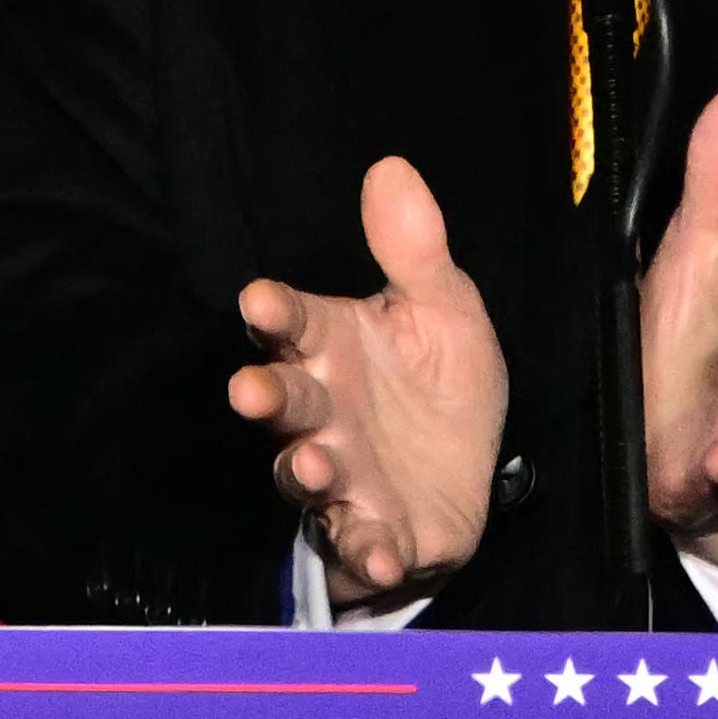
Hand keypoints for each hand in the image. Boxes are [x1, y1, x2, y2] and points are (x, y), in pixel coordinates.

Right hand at [229, 157, 507, 610]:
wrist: (466, 476)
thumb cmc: (438, 383)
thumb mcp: (444, 310)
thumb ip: (415, 250)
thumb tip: (391, 166)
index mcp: (333, 347)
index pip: (294, 322)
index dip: (275, 312)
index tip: (259, 299)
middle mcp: (324, 411)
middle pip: (284, 401)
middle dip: (266, 397)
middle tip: (251, 391)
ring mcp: (341, 475)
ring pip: (307, 473)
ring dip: (308, 471)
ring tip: (318, 466)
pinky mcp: (371, 529)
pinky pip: (361, 543)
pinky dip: (368, 550)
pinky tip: (382, 552)